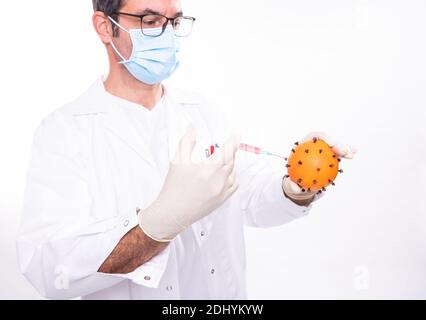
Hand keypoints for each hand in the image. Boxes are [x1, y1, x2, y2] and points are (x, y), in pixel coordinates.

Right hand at [138, 126, 240, 241]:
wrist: (172, 213)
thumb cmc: (173, 188)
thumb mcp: (177, 162)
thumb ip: (186, 142)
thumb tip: (192, 128)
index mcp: (208, 170)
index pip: (227, 151)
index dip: (233, 141)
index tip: (237, 134)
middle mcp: (218, 181)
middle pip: (231, 161)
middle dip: (230, 151)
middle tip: (227, 144)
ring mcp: (222, 192)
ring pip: (234, 172)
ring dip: (231, 162)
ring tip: (225, 157)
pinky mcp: (222, 200)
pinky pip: (234, 184)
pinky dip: (234, 175)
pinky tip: (228, 171)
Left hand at [282, 131, 356, 201]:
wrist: (302, 181)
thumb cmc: (295, 181)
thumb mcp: (291, 184)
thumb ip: (292, 185)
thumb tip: (295, 187)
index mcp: (302, 146)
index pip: (314, 137)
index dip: (324, 138)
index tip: (332, 145)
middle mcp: (313, 145)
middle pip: (327, 140)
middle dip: (337, 143)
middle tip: (344, 152)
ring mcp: (322, 149)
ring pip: (335, 145)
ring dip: (345, 147)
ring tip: (351, 154)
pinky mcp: (330, 155)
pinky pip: (339, 154)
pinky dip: (346, 153)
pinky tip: (352, 155)